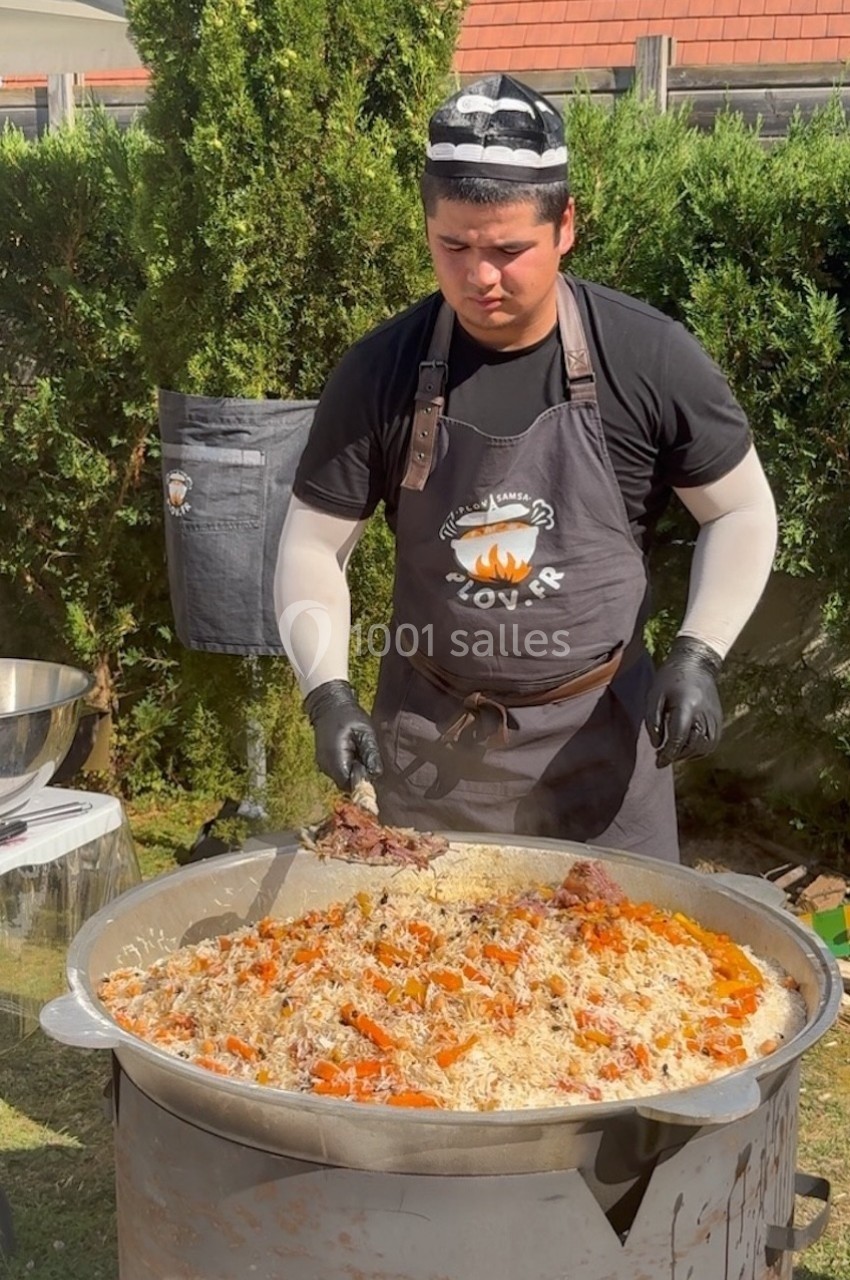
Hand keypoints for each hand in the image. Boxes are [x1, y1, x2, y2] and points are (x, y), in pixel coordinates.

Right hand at [303, 680, 382, 789]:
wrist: (329, 705)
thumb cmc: (348, 716)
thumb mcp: (365, 732)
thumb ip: (370, 753)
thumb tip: (376, 774)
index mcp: (335, 759)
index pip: (350, 784)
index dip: (362, 781)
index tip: (370, 768)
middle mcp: (326, 766)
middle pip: (345, 784)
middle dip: (359, 776)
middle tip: (365, 756)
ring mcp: (323, 764)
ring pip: (342, 778)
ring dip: (353, 771)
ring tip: (358, 751)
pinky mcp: (324, 762)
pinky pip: (338, 771)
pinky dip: (347, 766)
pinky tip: (351, 751)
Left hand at [645, 637, 722, 768]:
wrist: (696, 663)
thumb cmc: (670, 678)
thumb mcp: (654, 695)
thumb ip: (653, 721)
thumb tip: (657, 745)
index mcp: (687, 707)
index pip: (679, 738)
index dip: (668, 754)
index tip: (658, 763)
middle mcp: (704, 714)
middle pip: (694, 746)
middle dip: (678, 756)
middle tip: (662, 757)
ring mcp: (714, 717)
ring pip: (705, 747)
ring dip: (689, 755)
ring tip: (674, 752)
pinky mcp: (718, 719)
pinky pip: (712, 742)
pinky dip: (700, 750)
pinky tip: (687, 747)